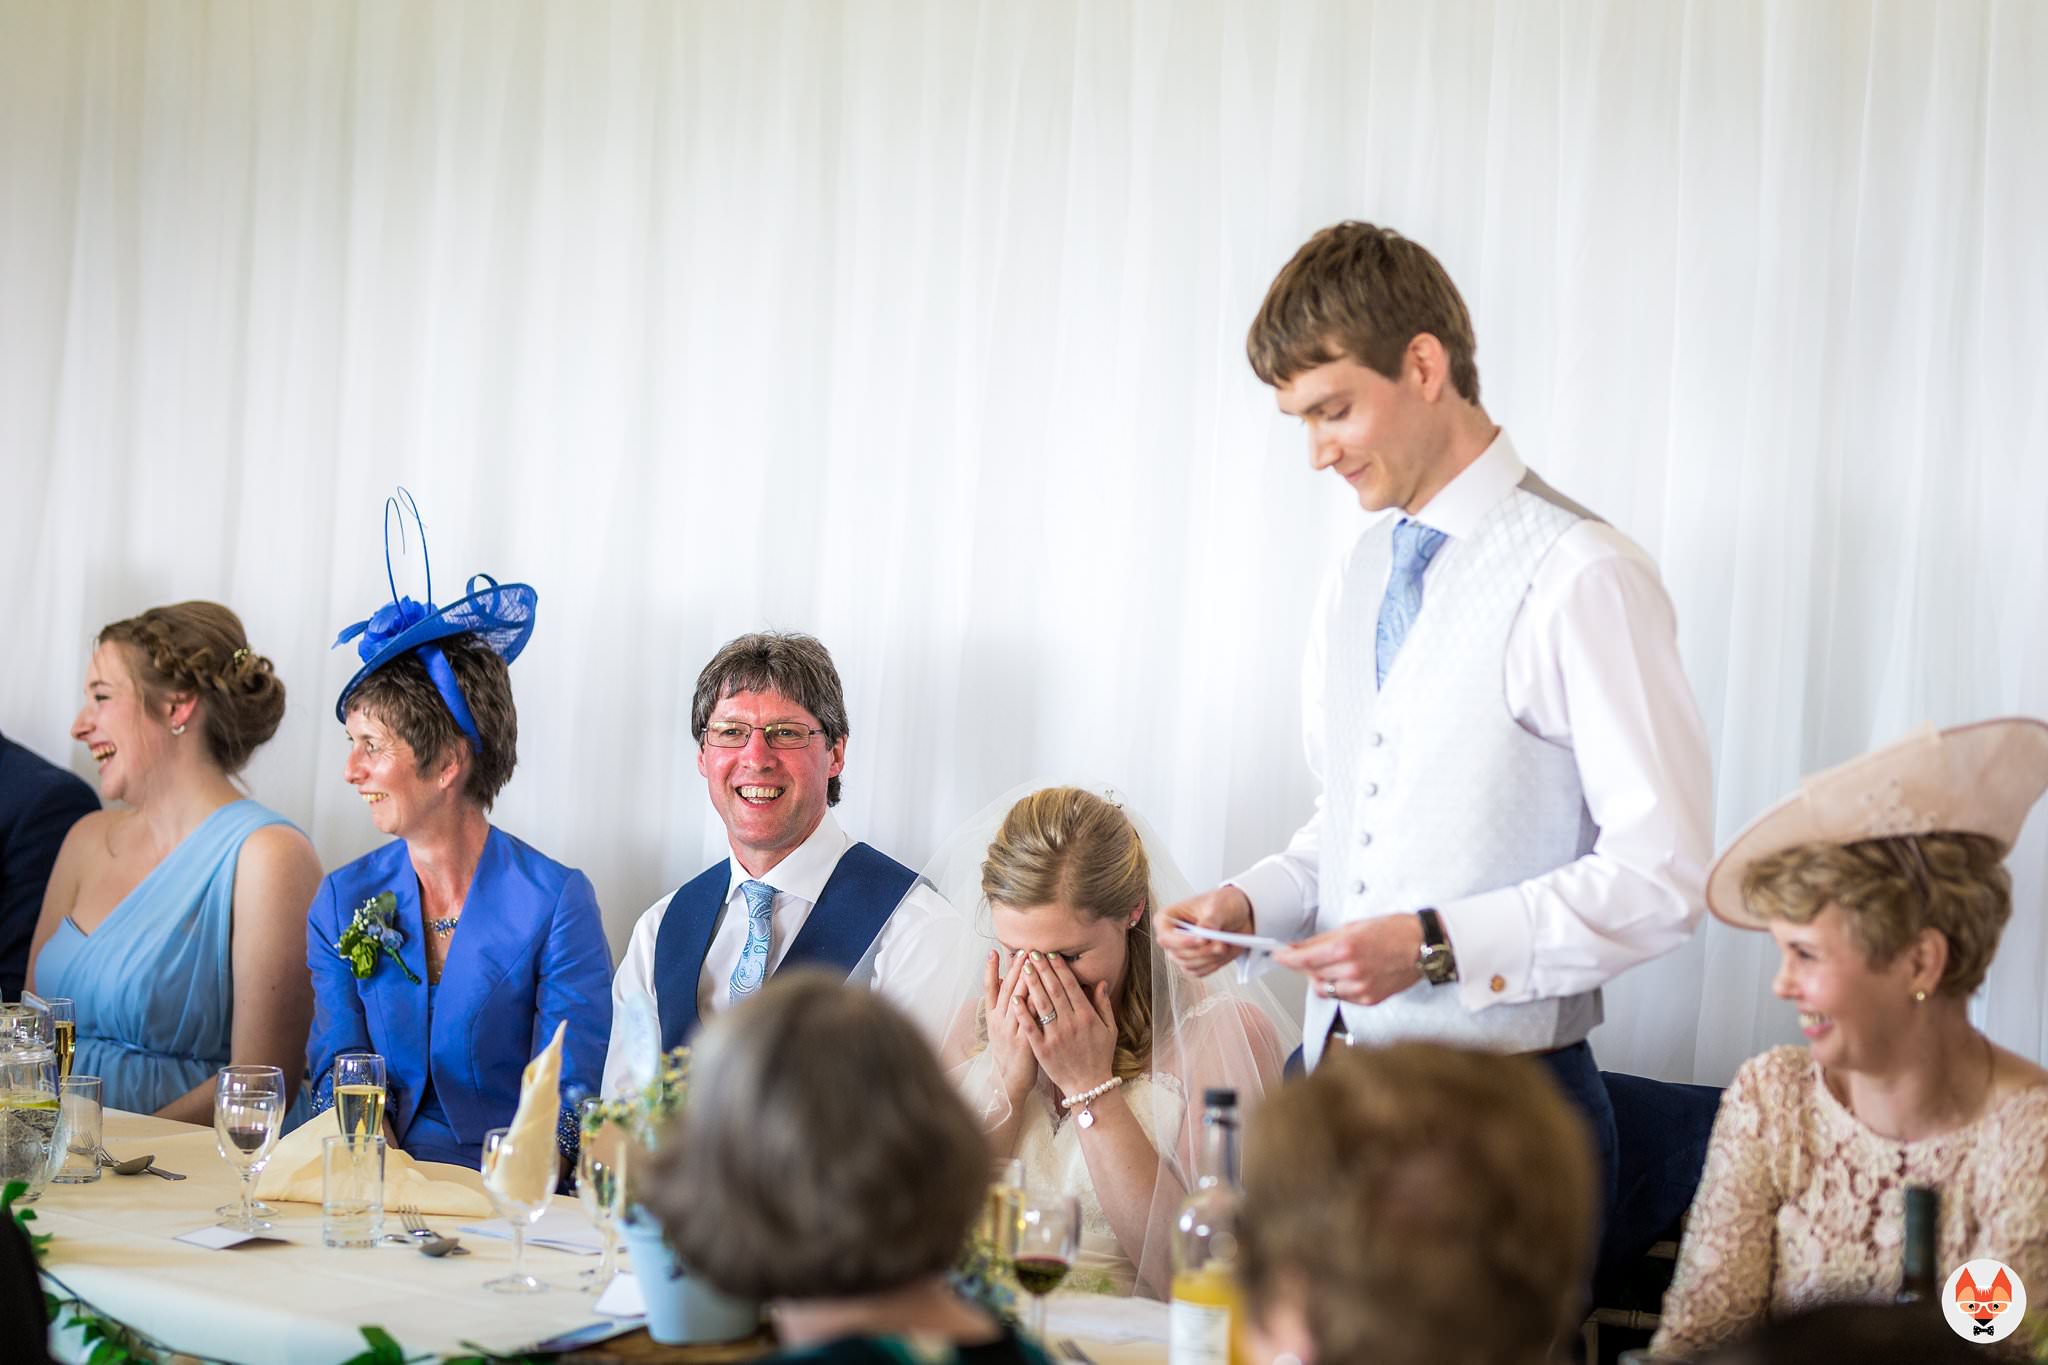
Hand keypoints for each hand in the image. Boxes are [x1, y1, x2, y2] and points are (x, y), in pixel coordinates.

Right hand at [983, 950, 1039, 1101]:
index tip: (995, 950)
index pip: (990, 988)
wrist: (1010, 1081)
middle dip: (1015, 968)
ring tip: (1032, 962)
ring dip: (1026, 980)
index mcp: (993, 1016)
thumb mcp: (999, 1027)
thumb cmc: (1009, 1050)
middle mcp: (1000, 1021)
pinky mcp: (1026, 1041)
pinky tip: (1044, 991)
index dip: (990, 969)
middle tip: (1024, 949)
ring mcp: (1012, 1030)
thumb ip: (1002, 1004)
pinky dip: (1036, 1004)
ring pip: (1018, 1000)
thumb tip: (1003, 979)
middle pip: (1007, 989)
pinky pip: (1032, 1019)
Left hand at [1011, 952, 1117, 1097]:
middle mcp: (1070, 1023)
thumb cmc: (1100, 1055)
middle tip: (1032, 952)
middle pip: (1054, 990)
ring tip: (1023, 967)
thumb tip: (1100, 981)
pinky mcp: (1042, 1049)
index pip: (1070, 986)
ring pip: (1041, 1004)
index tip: (1050, 953)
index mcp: (1086, 1016)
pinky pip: (1031, 1027)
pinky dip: (1023, 1012)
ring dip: (1032, 984)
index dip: (1059, 968)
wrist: (1089, 1085)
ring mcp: (1055, 1036)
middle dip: (1042, 969)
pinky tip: (1015, 998)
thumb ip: (1103, 1004)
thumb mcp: (1110, 1029)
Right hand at [1157, 885, 1254, 977]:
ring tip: (1225, 946)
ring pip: (1189, 964)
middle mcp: (1171, 938)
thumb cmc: (1222, 904)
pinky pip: (1199, 971)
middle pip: (1178, 954)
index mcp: (1167, 918)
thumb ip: (1210, 921)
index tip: (1202, 940)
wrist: (1237, 916)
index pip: (1165, 936)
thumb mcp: (1218, 907)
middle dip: (1202, 951)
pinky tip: (1223, 954)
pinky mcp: (1193, 963)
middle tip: (1222, 944)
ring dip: (1210, 958)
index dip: (1181, 941)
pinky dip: (1213, 965)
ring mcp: (1180, 952)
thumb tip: (1203, 934)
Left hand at [1273, 913, 1424, 1005]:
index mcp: (1346, 948)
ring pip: (1323, 989)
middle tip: (1303, 955)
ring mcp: (1361, 988)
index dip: (1286, 958)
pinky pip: (1341, 997)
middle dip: (1303, 965)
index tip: (1278, 955)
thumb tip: (1301, 947)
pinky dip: (1336, 987)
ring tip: (1329, 964)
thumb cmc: (1395, 931)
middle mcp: (1352, 971)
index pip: (1303, 959)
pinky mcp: (1369, 999)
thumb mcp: (1354, 926)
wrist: (1424, 946)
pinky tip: (1345, 974)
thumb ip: (1324, 939)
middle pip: (1310, 974)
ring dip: (1319, 977)